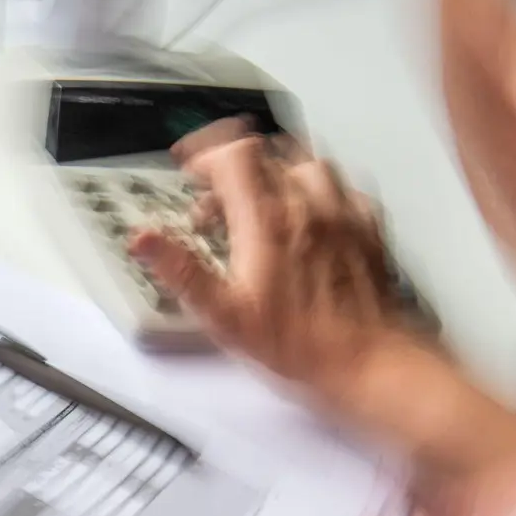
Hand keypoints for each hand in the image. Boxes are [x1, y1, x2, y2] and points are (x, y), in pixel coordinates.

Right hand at [131, 121, 406, 407]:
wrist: (371, 364)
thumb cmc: (304, 346)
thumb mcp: (225, 317)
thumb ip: (182, 270)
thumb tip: (144, 240)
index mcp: (268, 222)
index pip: (233, 154)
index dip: (205, 154)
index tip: (191, 171)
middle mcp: (309, 207)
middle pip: (268, 151)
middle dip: (235, 164)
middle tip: (217, 193)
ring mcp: (343, 215)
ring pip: (308, 162)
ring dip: (278, 171)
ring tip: (260, 198)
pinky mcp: (369, 230)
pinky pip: (344, 187)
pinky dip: (319, 190)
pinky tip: (310, 214)